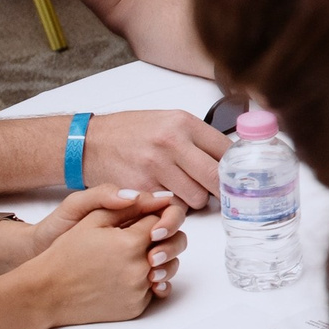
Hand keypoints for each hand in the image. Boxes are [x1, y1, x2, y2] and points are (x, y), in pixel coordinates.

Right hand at [24, 199, 186, 326]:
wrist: (48, 291)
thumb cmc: (66, 254)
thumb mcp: (92, 220)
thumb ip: (127, 206)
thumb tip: (157, 198)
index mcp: (131, 242)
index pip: (161, 220)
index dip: (153, 216)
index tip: (142, 219)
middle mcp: (140, 268)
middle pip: (173, 245)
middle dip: (164, 238)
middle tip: (147, 238)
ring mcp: (139, 291)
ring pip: (168, 269)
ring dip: (159, 261)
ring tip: (137, 257)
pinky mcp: (136, 308)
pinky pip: (154, 291)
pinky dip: (146, 282)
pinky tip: (128, 276)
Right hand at [80, 109, 229, 207]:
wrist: (90, 143)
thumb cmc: (130, 132)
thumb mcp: (167, 121)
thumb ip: (197, 138)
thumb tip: (229, 157)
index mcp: (182, 123)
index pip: (226, 150)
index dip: (235, 168)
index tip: (238, 176)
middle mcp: (171, 143)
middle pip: (216, 178)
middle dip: (219, 189)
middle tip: (216, 190)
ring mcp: (156, 168)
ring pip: (197, 199)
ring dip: (195, 200)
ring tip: (183, 190)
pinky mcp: (142, 190)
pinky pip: (172, 208)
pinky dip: (173, 208)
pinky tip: (165, 196)